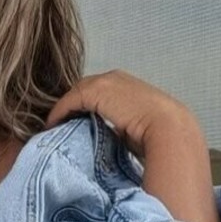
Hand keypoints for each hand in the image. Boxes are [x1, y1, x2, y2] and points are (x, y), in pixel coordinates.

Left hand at [43, 70, 201, 158]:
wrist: (168, 129)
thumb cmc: (159, 136)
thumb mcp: (136, 128)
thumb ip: (120, 128)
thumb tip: (106, 142)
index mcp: (127, 86)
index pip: (97, 93)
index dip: (83, 107)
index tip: (72, 124)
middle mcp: (115, 79)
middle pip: (83, 90)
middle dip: (71, 105)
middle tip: (58, 125)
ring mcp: (105, 82)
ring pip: (74, 94)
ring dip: (63, 110)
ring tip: (53, 127)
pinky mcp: (95, 91)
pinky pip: (69, 100)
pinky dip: (59, 113)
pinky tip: (52, 126)